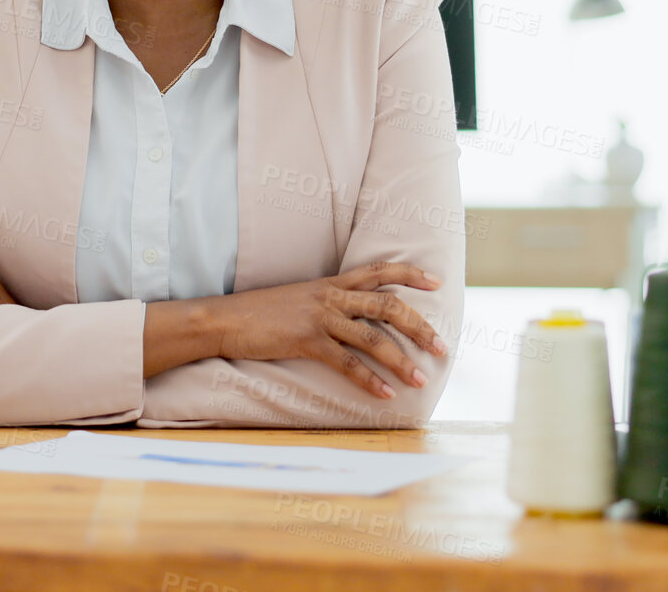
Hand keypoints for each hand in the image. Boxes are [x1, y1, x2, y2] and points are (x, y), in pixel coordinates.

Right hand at [213, 262, 447, 398]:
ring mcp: (319, 317)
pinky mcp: (306, 340)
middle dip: (419, 327)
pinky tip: (385, 395)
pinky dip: (369, 380)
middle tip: (441, 347)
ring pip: (373, 337)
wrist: (226, 319)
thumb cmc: (260, 312)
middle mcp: (330, 297)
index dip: (410, 274)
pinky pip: (347, 362)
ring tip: (421, 380)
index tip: (436, 283)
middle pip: (387, 306)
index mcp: (330, 284)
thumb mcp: (299, 299)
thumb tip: (352, 319)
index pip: (378, 271)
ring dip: (401, 361)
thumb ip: (327, 304)